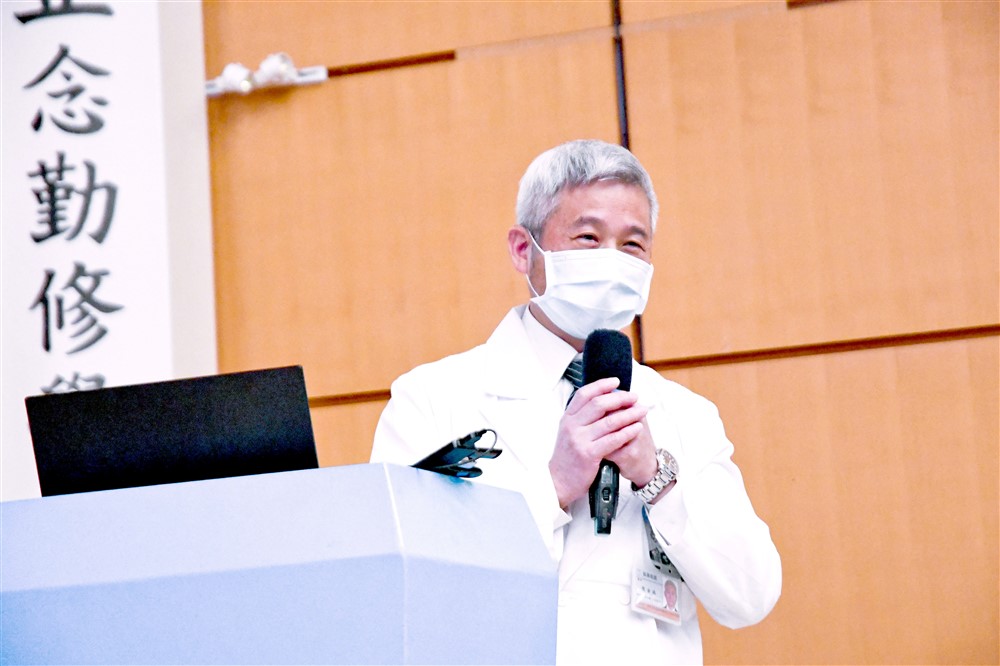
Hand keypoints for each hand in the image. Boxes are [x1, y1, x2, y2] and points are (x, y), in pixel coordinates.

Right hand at [549, 377, 657, 507]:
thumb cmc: (567, 458)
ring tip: (641, 410)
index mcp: (567, 418)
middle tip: (634, 397)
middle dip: (620, 398)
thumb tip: (602, 402)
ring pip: (609, 421)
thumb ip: (582, 418)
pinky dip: (627, 432)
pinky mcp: (588, 454)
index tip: (616, 382)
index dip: (601, 385)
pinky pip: (613, 440)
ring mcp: (579, 440)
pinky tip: (637, 428)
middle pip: (599, 404)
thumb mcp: (568, 432)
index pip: (584, 394)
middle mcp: (572, 426)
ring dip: (629, 414)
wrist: (558, 481)